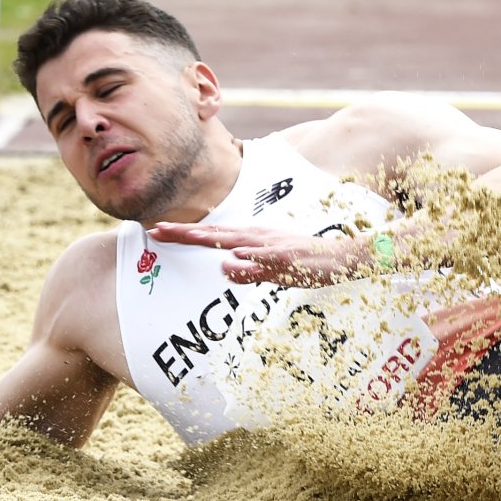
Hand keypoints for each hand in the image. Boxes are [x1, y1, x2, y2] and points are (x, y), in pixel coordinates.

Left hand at [147, 222, 368, 287]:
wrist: (345, 258)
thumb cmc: (309, 264)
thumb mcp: (274, 270)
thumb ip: (250, 271)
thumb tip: (224, 269)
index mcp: (254, 239)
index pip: (214, 234)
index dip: (186, 233)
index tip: (159, 231)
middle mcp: (259, 237)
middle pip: (216, 232)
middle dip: (185, 232)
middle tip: (155, 230)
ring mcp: (273, 246)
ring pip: (235, 240)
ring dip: (208, 237)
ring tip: (181, 235)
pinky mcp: (288, 258)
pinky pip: (265, 257)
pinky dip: (248, 255)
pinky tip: (232, 256)